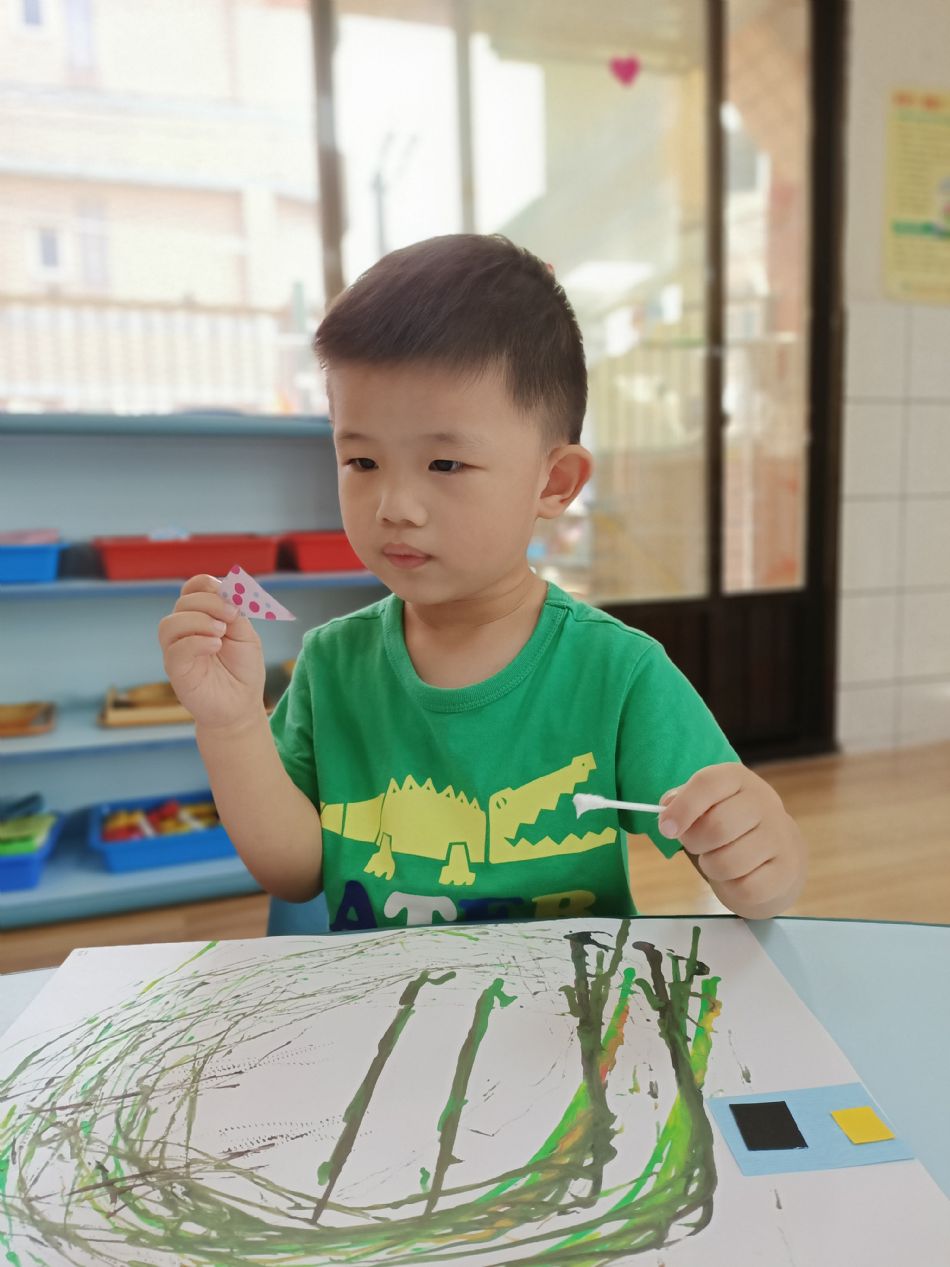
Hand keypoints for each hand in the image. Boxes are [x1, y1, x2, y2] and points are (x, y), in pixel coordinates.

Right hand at [158, 574, 265, 732]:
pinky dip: (196, 642)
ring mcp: (177, 650)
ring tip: (221, 632)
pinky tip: (216, 646)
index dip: (208, 585)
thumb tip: (227, 589)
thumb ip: (236, 613)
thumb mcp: (246, 635)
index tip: (232, 596)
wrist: (241, 706)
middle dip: (210, 603)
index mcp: (202, 616)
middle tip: (232, 616)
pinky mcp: (176, 670)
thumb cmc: (243, 670)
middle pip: (183, 602)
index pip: (193, 588)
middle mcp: (185, 630)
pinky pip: (175, 649)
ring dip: (199, 620)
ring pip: (170, 623)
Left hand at [657, 763, 805, 918]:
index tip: (666, 828)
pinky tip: (738, 877)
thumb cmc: (731, 825)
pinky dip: (732, 888)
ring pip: (728, 862)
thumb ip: (682, 802)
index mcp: (738, 779)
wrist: (778, 853)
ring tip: (718, 859)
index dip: (682, 807)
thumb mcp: (706, 804)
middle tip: (696, 845)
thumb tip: (666, 810)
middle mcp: (764, 802)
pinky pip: (745, 888)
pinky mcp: (787, 870)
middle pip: (716, 826)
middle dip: (695, 843)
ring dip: (712, 866)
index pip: (708, 783)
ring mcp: (780, 836)